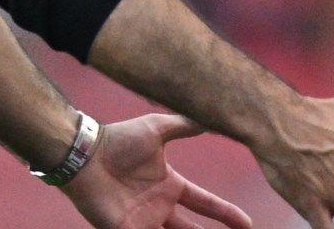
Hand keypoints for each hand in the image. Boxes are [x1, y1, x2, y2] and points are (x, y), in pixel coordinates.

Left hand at [62, 113, 252, 228]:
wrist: (85, 154)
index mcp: (169, 185)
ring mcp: (142, 222)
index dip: (225, 214)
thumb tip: (214, 115)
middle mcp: (159, 207)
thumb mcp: (158, 128)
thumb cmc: (118, 140)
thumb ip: (185, 124)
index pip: (204, 203)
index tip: (247, 224)